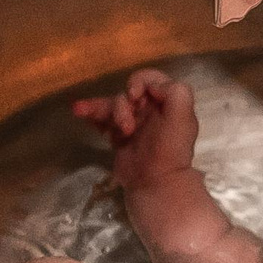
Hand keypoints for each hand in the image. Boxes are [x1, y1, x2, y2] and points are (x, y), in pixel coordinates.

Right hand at [75, 70, 197, 188]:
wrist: (154, 183)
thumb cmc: (169, 149)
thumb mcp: (182, 116)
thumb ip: (175, 91)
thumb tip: (152, 86)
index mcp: (167, 102)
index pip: (151, 79)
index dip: (140, 82)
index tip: (136, 96)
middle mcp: (150, 109)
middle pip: (128, 92)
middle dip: (123, 106)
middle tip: (127, 126)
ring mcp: (132, 122)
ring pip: (112, 104)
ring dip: (105, 111)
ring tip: (116, 131)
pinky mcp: (117, 135)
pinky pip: (101, 118)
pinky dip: (90, 113)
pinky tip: (79, 111)